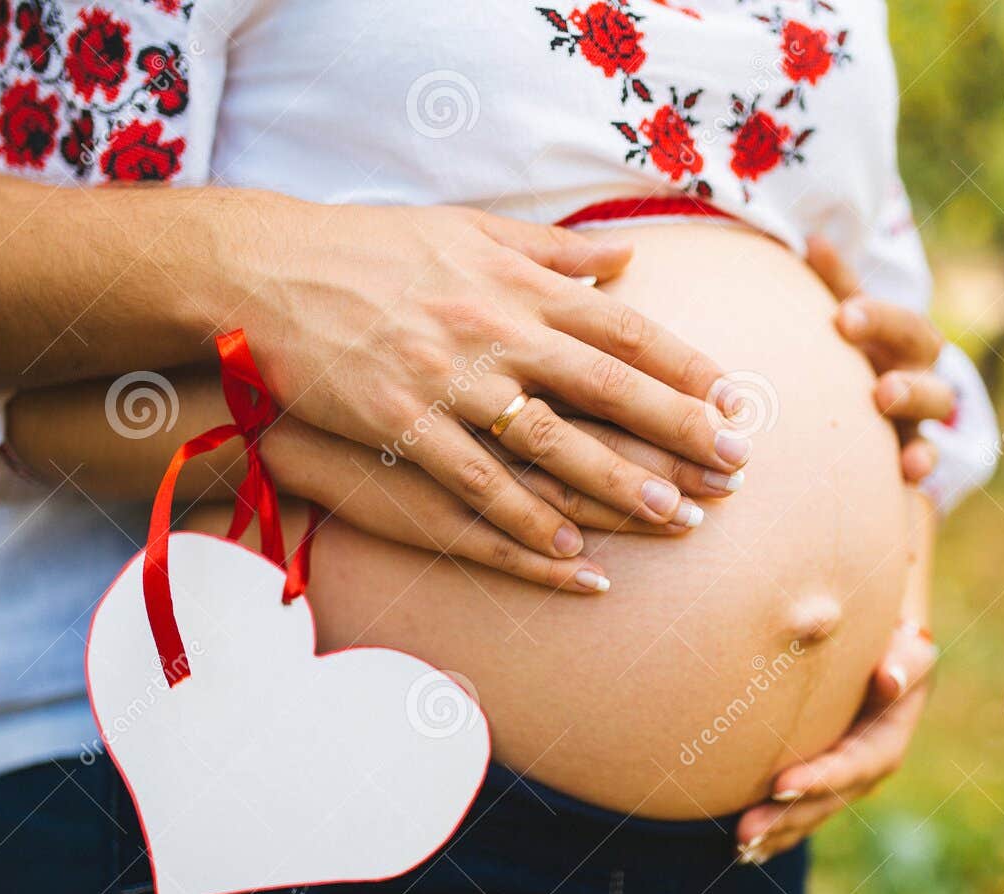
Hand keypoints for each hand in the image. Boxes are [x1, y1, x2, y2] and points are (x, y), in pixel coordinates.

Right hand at [240, 201, 749, 562]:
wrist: (268, 275)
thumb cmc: (371, 251)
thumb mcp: (466, 230)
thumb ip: (549, 249)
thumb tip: (622, 258)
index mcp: (515, 283)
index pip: (622, 327)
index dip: (684, 366)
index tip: (734, 400)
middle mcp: (494, 331)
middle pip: (607, 386)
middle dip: (677, 430)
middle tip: (735, 468)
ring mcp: (449, 382)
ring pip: (552, 445)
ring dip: (619, 486)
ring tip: (678, 521)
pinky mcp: (403, 428)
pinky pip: (478, 486)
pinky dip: (529, 522)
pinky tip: (575, 553)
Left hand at [732, 621, 938, 861]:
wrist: (882, 651)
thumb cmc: (892, 644)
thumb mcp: (909, 648)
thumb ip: (905, 663)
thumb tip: (888, 679)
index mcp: (886, 741)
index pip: (854, 766)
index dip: (820, 779)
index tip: (779, 785)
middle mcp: (864, 770)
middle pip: (825, 802)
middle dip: (786, 818)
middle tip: (745, 830)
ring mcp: (841, 781)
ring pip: (808, 814)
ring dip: (774, 833)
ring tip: (738, 847)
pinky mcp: (818, 781)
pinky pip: (796, 811)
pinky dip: (772, 833)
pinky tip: (740, 851)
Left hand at [805, 235, 955, 483]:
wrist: (876, 405)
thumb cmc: (854, 353)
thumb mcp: (848, 318)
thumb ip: (834, 284)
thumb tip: (812, 239)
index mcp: (903, 334)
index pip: (899, 320)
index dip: (876, 317)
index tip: (843, 317)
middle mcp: (920, 367)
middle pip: (925, 357)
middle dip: (899, 352)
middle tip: (874, 372)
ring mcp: (921, 411)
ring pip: (936, 403)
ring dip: (913, 400)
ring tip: (886, 399)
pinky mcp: (915, 450)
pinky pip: (927, 456)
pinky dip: (921, 462)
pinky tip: (909, 471)